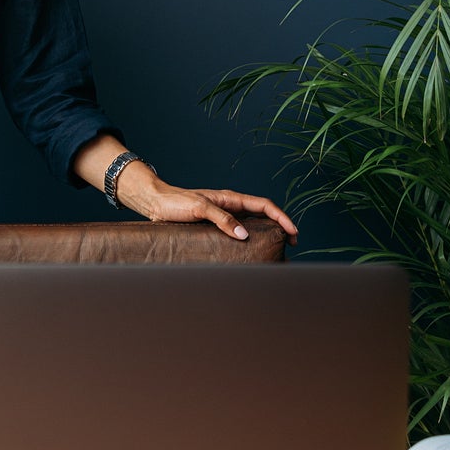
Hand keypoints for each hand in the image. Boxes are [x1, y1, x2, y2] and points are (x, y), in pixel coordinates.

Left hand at [115, 165, 297, 244]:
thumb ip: (221, 219)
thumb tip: (243, 235)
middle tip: (290, 245)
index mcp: (230, 198)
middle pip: (262, 214)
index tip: (293, 232)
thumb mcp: (199, 208)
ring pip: (252, 223)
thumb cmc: (175, 202)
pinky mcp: (214, 225)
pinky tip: (249, 251)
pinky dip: (249, 239)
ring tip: (275, 249)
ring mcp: (223, 215)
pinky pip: (238, 231)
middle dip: (280, 227)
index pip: (264, 205)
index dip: (281, 218)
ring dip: (266, 234)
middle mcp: (230, 206)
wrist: (155, 203)